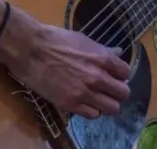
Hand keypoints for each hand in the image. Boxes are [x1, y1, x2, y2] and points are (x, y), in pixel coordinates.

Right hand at [8, 19, 131, 118]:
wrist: (31, 50)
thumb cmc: (57, 40)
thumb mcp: (84, 40)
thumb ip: (103, 50)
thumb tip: (118, 53)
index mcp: (102, 58)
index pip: (126, 72)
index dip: (121, 74)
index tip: (114, 74)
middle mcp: (98, 77)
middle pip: (123, 93)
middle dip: (118, 90)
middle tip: (109, 88)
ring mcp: (85, 92)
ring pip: (112, 108)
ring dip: (108, 103)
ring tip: (99, 98)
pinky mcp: (71, 104)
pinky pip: (93, 115)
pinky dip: (92, 110)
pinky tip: (86, 102)